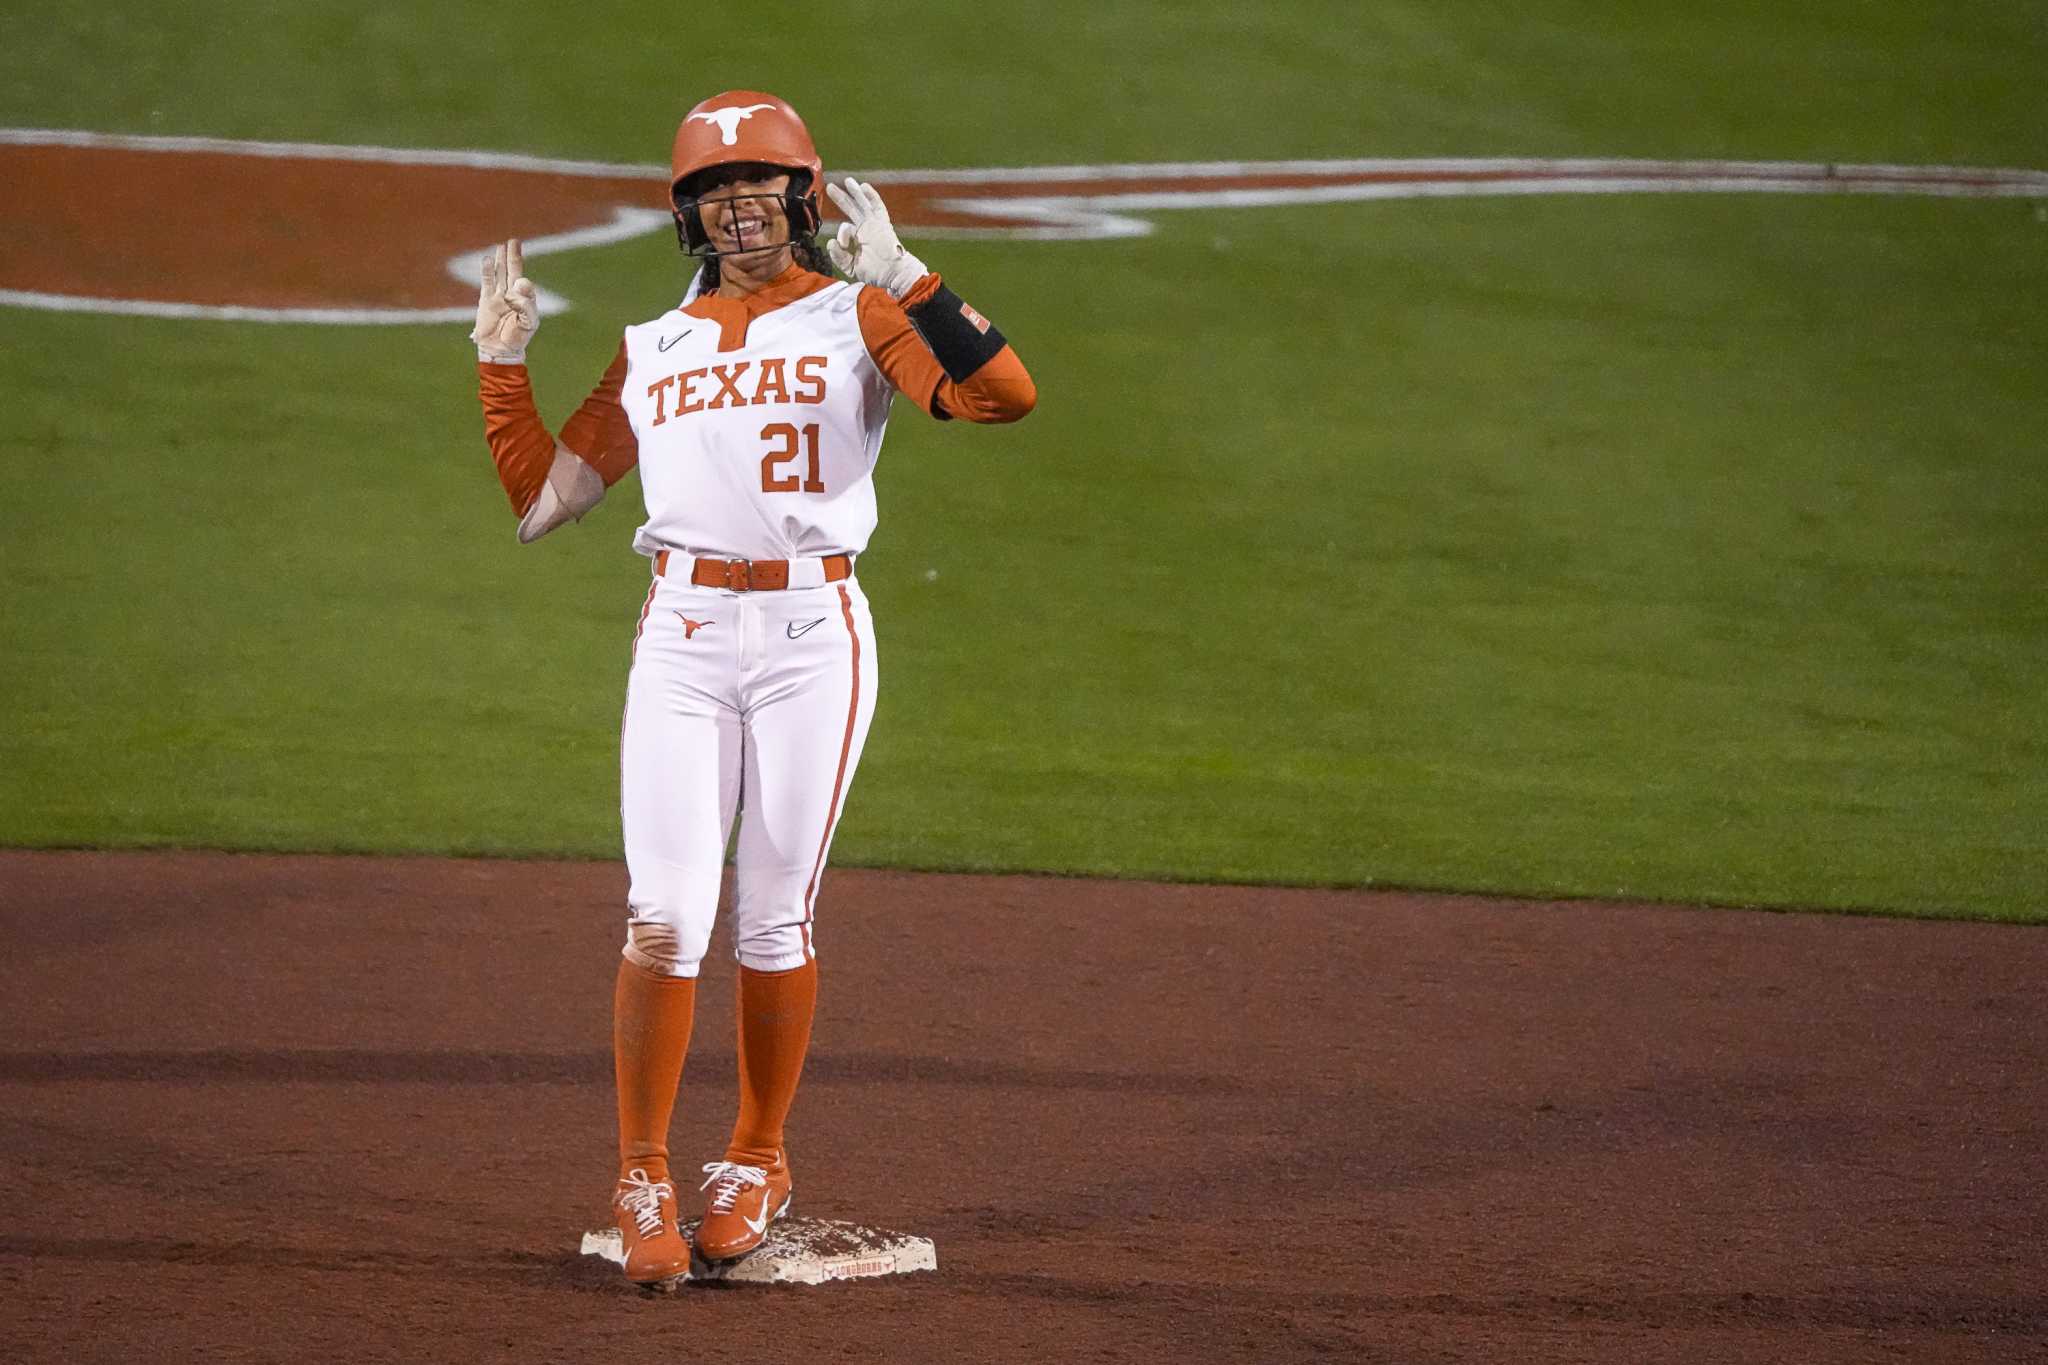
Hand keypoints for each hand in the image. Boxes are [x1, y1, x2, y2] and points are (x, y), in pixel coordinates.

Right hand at [471, 238, 538, 362]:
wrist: (500, 349)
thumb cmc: (517, 337)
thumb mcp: (528, 323)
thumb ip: (527, 304)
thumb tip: (518, 285)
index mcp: (526, 300)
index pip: (525, 284)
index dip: (522, 283)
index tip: (518, 287)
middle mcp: (512, 295)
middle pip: (513, 271)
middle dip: (513, 256)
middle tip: (514, 241)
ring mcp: (498, 297)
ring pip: (499, 274)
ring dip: (500, 260)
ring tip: (501, 246)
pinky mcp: (486, 301)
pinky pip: (487, 283)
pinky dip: (487, 271)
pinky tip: (487, 259)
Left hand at [824, 179, 928, 298]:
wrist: (892, 273)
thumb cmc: (876, 273)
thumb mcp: (851, 266)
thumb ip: (839, 256)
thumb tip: (831, 242)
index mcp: (860, 239)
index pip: (845, 229)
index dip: (841, 236)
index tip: (843, 246)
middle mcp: (867, 229)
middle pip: (852, 209)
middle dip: (841, 198)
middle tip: (830, 188)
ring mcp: (874, 225)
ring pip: (863, 204)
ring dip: (854, 192)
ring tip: (847, 181)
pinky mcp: (881, 223)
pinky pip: (877, 206)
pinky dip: (871, 196)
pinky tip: (864, 186)